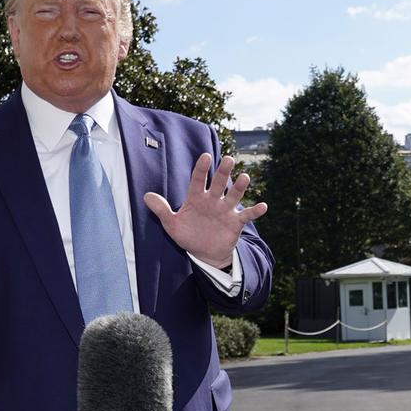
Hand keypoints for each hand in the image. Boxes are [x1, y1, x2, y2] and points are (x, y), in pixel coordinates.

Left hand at [143, 154, 265, 266]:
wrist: (205, 253)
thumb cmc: (188, 235)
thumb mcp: (172, 225)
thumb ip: (162, 210)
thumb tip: (146, 196)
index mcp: (197, 198)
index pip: (198, 180)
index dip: (201, 169)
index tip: (205, 157)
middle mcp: (213, 200)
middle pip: (219, 183)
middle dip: (224, 172)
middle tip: (228, 159)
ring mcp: (226, 210)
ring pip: (234, 195)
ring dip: (240, 187)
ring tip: (245, 177)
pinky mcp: (236, 222)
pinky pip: (247, 216)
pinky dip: (255, 211)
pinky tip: (263, 206)